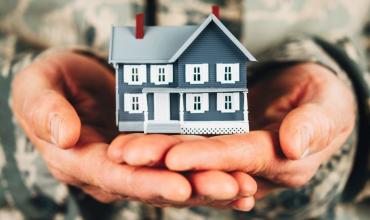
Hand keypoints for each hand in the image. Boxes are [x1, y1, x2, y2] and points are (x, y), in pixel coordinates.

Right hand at [11, 51, 256, 209]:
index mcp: (81, 160)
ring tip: (246, 187)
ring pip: (175, 180)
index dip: (147, 183)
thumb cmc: (49, 84)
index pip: (116, 177)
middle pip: (154, 186)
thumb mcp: (37, 88)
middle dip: (194, 188)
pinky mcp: (153, 152)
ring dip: (211, 185)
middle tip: (233, 189)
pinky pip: (182, 166)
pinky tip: (240, 181)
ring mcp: (135, 164)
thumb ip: (46, 112)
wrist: (67, 83)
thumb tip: (64, 135)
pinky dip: (210, 173)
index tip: (180, 186)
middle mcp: (111, 171)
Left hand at [122, 63, 354, 197]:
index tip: (172, 158)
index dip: (206, 159)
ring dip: (154, 153)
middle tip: (124, 155)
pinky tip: (136, 140)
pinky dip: (163, 143)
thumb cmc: (324, 101)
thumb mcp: (327, 107)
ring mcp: (233, 156)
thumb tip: (294, 145)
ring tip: (120, 150)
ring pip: (191, 156)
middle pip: (205, 163)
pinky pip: (190, 143)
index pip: (239, 160)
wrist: (312, 98)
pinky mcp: (220, 142)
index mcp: (282, 163)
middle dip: (164, 160)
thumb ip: (314, 125)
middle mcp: (252, 167)